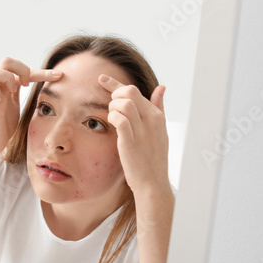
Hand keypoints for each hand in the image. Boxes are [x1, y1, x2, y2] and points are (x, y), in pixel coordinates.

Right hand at [0, 57, 62, 157]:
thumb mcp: (17, 105)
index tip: (59, 76)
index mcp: (8, 86)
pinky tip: (1, 102)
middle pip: (6, 60)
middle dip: (20, 69)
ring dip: (7, 79)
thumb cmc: (5, 125)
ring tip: (12, 92)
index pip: (24, 70)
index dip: (43, 71)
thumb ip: (24, 94)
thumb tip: (43, 88)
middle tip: (27, 84)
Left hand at [99, 74, 169, 194]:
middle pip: (129, 92)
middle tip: (110, 107)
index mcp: (157, 116)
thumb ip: (158, 107)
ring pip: (124, 103)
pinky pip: (119, 119)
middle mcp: (151, 120)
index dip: (115, 83)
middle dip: (113, 94)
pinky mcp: (130, 141)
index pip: (135, 90)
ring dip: (112, 107)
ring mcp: (142, 130)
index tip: (101, 79)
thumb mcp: (160, 130)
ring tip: (111, 118)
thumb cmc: (153, 158)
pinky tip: (111, 124)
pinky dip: (112, 118)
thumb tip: (161, 87)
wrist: (153, 183)